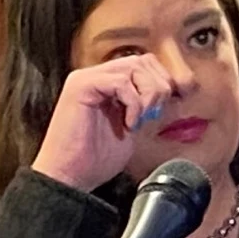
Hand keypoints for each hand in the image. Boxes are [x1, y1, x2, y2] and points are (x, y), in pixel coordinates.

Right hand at [31, 54, 177, 191]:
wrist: (69, 177)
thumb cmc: (94, 160)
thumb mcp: (131, 127)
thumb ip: (144, 107)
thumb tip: (170, 94)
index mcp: (106, 85)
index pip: (143, 64)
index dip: (160, 83)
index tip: (160, 111)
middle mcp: (95, 76)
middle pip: (141, 60)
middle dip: (157, 88)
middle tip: (151, 115)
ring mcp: (86, 79)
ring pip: (133, 66)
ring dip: (147, 95)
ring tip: (137, 121)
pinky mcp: (81, 86)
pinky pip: (120, 82)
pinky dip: (133, 104)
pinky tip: (128, 125)